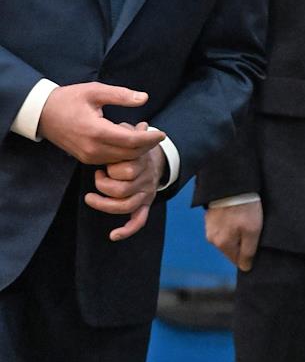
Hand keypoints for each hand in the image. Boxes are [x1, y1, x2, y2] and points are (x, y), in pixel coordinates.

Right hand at [38, 82, 162, 164]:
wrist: (42, 113)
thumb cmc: (68, 99)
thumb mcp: (94, 90)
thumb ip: (120, 95)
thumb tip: (144, 98)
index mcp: (96, 131)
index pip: (131, 141)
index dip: (150, 138)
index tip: (162, 133)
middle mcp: (92, 148)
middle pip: (130, 154)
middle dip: (147, 145)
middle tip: (154, 132)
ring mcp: (88, 156)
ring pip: (122, 159)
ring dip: (136, 150)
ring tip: (141, 133)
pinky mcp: (86, 159)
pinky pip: (112, 160)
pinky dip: (125, 153)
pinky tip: (127, 139)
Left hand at [83, 122, 163, 240]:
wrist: (157, 157)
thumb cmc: (137, 145)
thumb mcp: (133, 133)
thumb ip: (131, 130)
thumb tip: (142, 126)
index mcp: (142, 162)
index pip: (125, 171)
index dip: (110, 169)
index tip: (102, 165)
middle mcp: (146, 179)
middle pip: (122, 190)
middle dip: (104, 185)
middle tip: (97, 177)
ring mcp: (146, 193)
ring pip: (126, 206)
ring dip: (105, 205)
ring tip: (90, 198)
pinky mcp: (145, 204)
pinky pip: (139, 220)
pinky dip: (127, 229)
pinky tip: (113, 235)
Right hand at [205, 201, 262, 271]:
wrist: (232, 184)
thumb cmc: (245, 208)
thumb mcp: (252, 231)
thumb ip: (248, 252)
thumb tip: (245, 268)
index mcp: (222, 244)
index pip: (237, 260)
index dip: (249, 255)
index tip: (256, 243)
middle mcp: (212, 238)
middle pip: (232, 248)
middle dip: (243, 242)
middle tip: (253, 229)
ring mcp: (210, 227)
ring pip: (228, 237)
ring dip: (237, 232)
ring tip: (246, 219)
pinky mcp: (211, 216)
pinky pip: (224, 226)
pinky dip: (232, 223)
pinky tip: (239, 214)